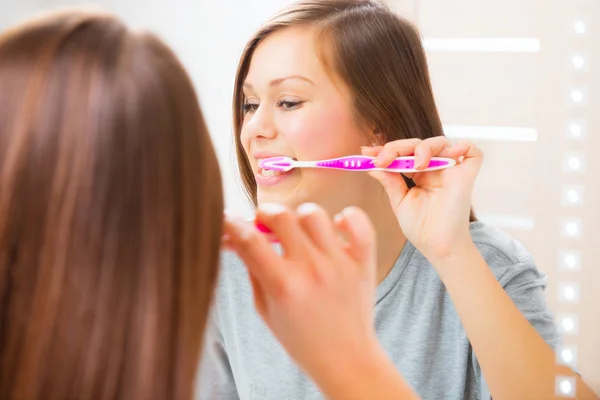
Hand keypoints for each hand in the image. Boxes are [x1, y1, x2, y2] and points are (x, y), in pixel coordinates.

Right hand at [223, 203, 380, 378]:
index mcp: (283, 285)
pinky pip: (358, 222)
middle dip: (265, 214)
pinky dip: (348, 217)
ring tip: (298, 232)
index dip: (232, 223)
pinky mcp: (362, 262)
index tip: (229, 219)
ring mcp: (339, 263)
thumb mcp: (265, 309)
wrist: (345, 359)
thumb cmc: (301, 339)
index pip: (249, 239)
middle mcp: (311, 269)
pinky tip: (336, 227)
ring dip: (299, 217)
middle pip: (281, 217)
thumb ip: (253, 270)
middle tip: (263, 223)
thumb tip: (238, 238)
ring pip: (315, 214)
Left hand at [361, 137, 482, 260]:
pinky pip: (473, 153)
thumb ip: (389, 181)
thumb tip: (372, 165)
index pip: (403, 153)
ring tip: (416, 164)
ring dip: (424, 148)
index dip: (386, 150)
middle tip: (382, 159)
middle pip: (418, 145)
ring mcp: (452, 171)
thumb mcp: (399, 201)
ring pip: (441, 143)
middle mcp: (436, 169)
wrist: (438, 247)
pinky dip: (464, 146)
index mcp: (419, 174)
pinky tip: (450, 153)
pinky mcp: (467, 176)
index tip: (366, 153)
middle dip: (396, 148)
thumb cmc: (420, 228)